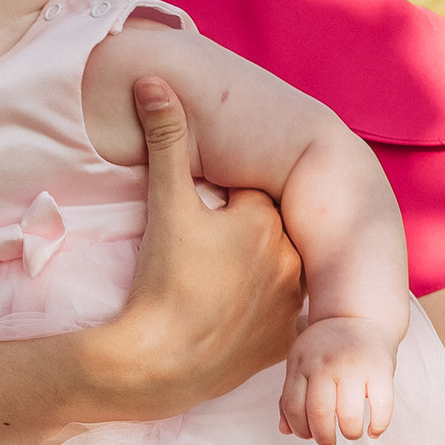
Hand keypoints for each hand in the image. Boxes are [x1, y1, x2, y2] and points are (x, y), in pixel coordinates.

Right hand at [102, 78, 303, 413]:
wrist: (156, 363)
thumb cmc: (160, 282)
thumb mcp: (162, 205)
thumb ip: (165, 140)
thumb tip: (154, 81)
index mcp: (266, 221)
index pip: (247, 196)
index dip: (217, 206)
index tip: (195, 221)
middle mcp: (290, 259)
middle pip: (263, 233)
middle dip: (237, 237)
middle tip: (198, 255)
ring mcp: (289, 304)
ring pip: (274, 273)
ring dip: (251, 273)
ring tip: (209, 286)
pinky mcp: (280, 342)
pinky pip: (276, 317)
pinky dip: (256, 314)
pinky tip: (225, 316)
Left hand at [282, 317, 396, 444]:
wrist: (360, 317)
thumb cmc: (328, 347)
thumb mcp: (301, 363)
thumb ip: (290, 395)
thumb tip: (285, 429)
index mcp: (301, 364)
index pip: (292, 406)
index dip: (298, 428)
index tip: (307, 436)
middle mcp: (325, 365)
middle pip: (319, 413)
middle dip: (323, 437)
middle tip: (328, 442)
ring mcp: (354, 367)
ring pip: (349, 414)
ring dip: (349, 433)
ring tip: (350, 434)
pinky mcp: (380, 370)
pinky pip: (382, 406)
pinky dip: (378, 425)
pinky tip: (374, 430)